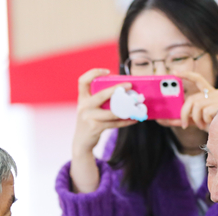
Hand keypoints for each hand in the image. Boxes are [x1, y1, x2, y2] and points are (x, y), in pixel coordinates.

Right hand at [70, 69, 136, 193]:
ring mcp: (88, 118)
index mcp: (82, 98)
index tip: (107, 71)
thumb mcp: (90, 108)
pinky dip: (125, 121)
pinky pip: (114, 123)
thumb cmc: (90, 121)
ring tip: (136, 107)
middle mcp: (84, 106)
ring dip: (126, 110)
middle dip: (116, 89)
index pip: (83, 81)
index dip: (93, 73)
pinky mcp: (95, 127)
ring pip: (111, 113)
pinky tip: (134, 120)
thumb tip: (123, 93)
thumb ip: (99, 100)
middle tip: (129, 85)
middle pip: (101, 95)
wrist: (81, 142)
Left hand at [177, 71, 217, 130]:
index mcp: (209, 93)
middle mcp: (214, 93)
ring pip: (197, 106)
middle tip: (184, 124)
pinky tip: (210, 123)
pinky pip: (205, 111)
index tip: (175, 72)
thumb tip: (167, 120)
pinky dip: (205, 120)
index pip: (198, 79)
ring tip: (202, 124)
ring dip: (196, 119)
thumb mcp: (196, 120)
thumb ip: (184, 118)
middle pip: (192, 99)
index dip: (187, 75)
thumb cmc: (213, 124)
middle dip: (184, 112)